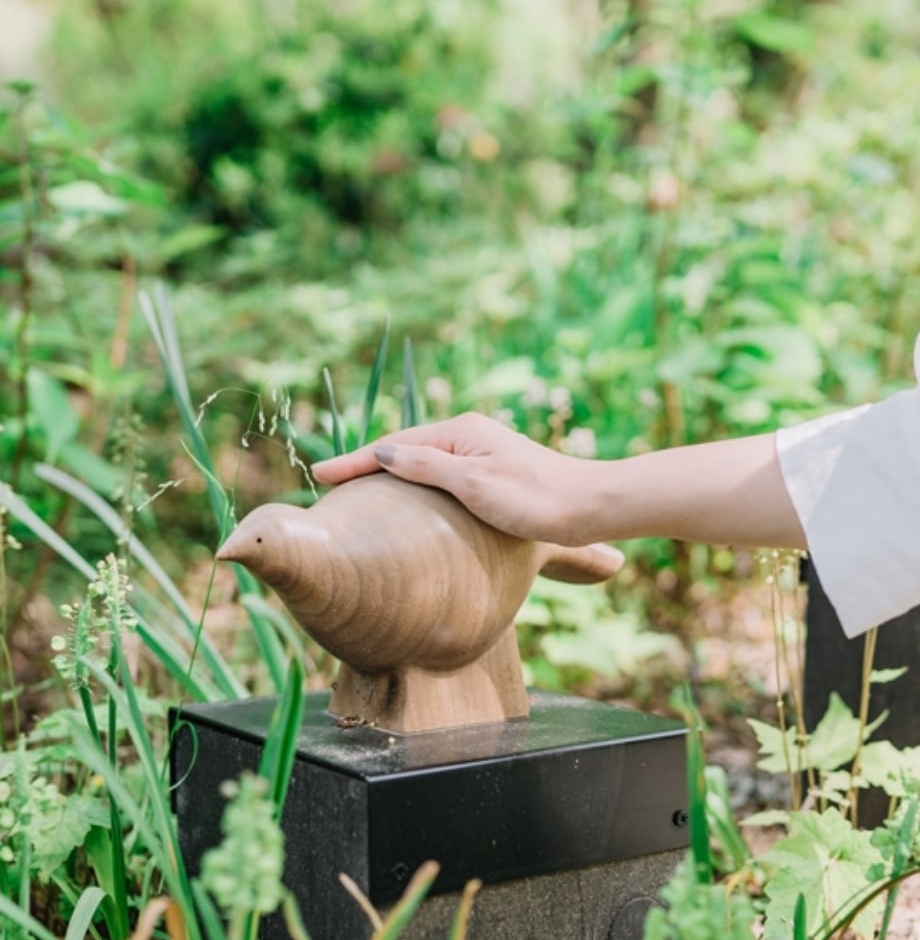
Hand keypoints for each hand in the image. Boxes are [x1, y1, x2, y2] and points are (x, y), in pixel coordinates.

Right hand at [310, 413, 601, 545]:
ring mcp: (480, 452)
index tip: (320, 474)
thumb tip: (382, 453)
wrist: (589, 507)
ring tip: (358, 490)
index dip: (355, 462)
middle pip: (404, 449)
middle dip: (366, 464)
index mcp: (460, 432)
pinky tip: (407, 498)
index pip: (393, 447)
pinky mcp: (491, 471)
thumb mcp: (474, 485)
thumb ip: (427, 467)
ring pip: (421, 461)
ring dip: (388, 474)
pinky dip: (413, 483)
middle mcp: (468, 434)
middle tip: (329, 483)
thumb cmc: (535, 500)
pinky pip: (438, 473)